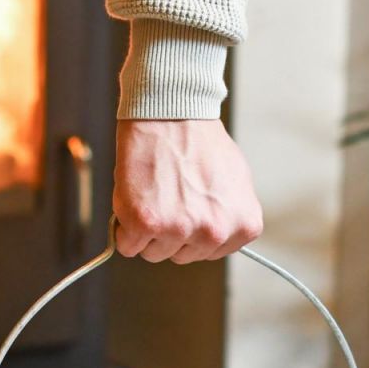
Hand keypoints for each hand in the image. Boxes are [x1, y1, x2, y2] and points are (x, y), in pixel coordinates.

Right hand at [112, 119, 262, 262]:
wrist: (172, 111)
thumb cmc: (200, 140)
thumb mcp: (236, 183)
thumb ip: (231, 216)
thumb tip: (220, 237)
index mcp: (243, 226)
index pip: (210, 253)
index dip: (194, 230)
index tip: (189, 205)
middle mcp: (215, 233)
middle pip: (183, 256)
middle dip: (171, 231)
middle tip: (170, 194)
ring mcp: (180, 230)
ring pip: (155, 253)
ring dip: (148, 230)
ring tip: (156, 192)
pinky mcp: (147, 224)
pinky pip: (128, 245)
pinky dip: (125, 227)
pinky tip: (137, 197)